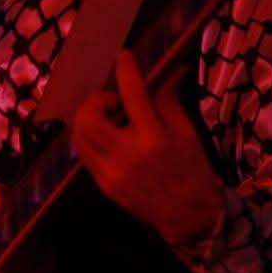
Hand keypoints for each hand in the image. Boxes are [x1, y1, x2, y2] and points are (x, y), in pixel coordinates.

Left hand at [71, 51, 227, 245]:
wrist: (189, 216)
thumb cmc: (192, 170)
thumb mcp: (187, 132)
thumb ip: (168, 100)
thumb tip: (167, 70)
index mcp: (154, 138)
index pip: (134, 95)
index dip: (127, 70)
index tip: (124, 56)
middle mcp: (127, 155)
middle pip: (89, 117)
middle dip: (96, 101)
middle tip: (113, 103)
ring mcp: (111, 173)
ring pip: (79, 136)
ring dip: (88, 119)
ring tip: (108, 121)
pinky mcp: (103, 185)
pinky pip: (84, 154)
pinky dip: (90, 139)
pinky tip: (107, 138)